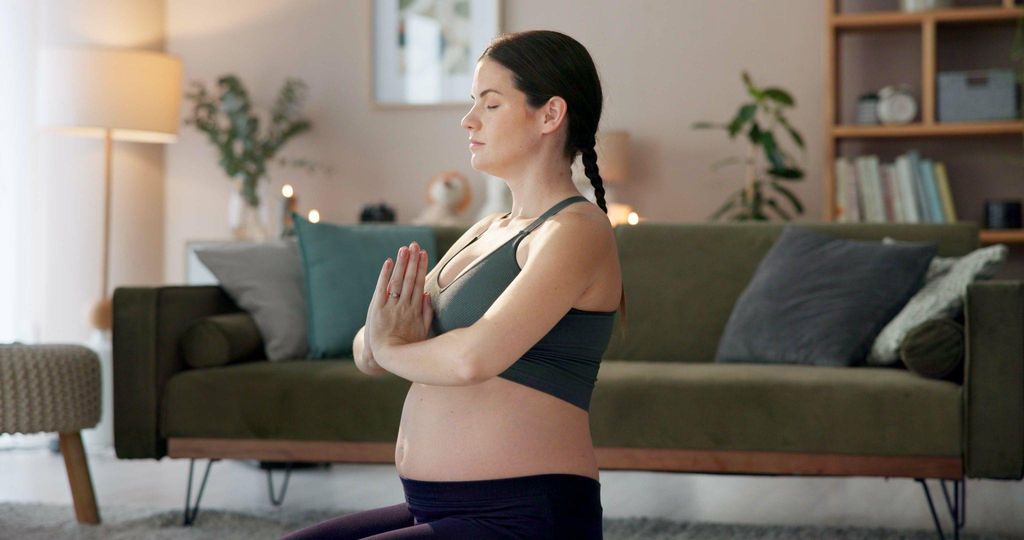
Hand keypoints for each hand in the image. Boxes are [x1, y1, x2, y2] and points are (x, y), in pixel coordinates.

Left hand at [366, 241, 433, 355]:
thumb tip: (429, 295)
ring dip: (401, 264)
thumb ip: (427, 313)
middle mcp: (404, 306)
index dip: (422, 268)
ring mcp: (391, 307)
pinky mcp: (377, 310)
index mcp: (416, 310)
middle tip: (415, 245)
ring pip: (398, 281)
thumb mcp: (423, 332)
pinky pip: (381, 290)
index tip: (424, 254)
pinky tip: (388, 263)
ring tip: (405, 249)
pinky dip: (385, 276)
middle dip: (412, 261)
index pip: (420, 284)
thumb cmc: (408, 347)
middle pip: (410, 279)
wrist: (388, 358)